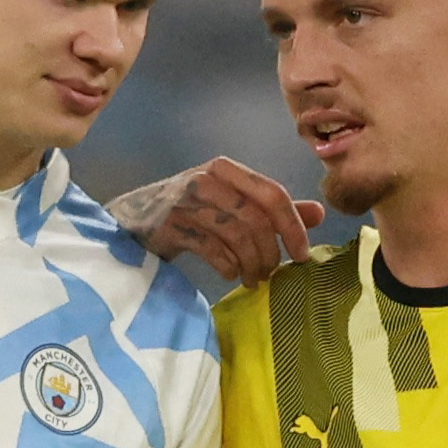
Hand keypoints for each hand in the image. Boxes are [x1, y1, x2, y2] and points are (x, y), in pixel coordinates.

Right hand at [108, 157, 323, 284]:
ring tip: (253, 278)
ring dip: (251, 263)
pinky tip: (230, 274)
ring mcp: (185, 201)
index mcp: (226, 169)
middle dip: (270, 251)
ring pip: (236, 234)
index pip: (272, 194)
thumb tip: (319, 214)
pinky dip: (227, 266)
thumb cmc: (186, 214)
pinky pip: (211, 249)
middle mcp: (206, 179)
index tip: (302, 255)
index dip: (293, 226)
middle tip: (271, 273)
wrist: (129, 222)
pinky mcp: (169, 225)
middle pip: (256, 217)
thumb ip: (271, 209)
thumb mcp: (230, 205)